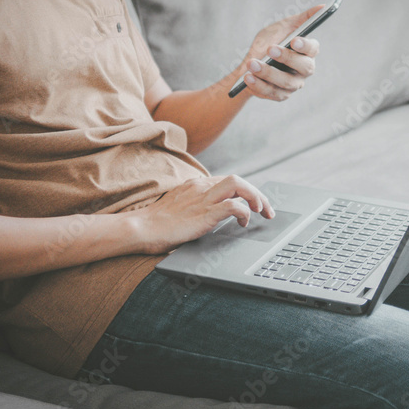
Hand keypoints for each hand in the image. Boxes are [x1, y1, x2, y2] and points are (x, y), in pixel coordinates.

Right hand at [127, 175, 274, 254]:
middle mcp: (201, 187)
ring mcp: (203, 199)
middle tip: (267, 210)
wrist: (140, 228)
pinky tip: (243, 222)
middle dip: (258, 194)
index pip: (228, 181)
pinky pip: (233, 206)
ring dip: (255, 197)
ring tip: (261, 212)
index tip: (256, 205)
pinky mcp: (204, 214)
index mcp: (195, 185)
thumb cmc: (157, 223)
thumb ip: (196, 204)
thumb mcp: (180, 207)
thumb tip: (213, 214)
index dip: (246, 192)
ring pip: (238, 185)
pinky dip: (244, 212)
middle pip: (238, 180)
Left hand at [238, 4, 323, 100]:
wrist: (248, 64)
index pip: (313, 49)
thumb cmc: (268, 43)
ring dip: (268, 72)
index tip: (293, 40)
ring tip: (251, 63)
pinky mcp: (280, 95)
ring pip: (286, 82)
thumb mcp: (281, 28)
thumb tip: (321, 6)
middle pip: (304, 67)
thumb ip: (300, 19)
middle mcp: (304, 70)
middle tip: (270, 49)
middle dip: (287, 58)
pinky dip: (259, 84)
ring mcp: (293, 84)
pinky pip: (272, 92)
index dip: (305, 46)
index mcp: (307, 52)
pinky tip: (248, 77)